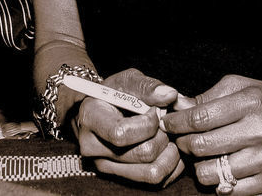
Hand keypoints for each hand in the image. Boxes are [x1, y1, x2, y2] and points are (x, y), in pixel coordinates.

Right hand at [71, 68, 182, 187]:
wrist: (99, 111)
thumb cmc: (113, 93)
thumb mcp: (126, 80)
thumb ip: (147, 86)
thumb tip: (170, 95)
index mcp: (90, 119)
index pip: (121, 133)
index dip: (147, 123)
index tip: (155, 111)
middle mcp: (93, 148)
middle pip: (143, 153)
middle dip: (162, 135)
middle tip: (163, 123)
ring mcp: (106, 166)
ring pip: (152, 172)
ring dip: (169, 152)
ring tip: (166, 135)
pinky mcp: (121, 178)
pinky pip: (157, 180)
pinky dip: (171, 165)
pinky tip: (167, 147)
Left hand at [163, 75, 261, 195]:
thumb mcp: (240, 86)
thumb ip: (208, 97)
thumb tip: (177, 107)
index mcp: (250, 103)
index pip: (200, 118)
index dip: (177, 122)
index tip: (167, 123)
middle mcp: (259, 131)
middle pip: (203, 146)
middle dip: (184, 143)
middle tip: (182, 139)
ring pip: (212, 172)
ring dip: (198, 166)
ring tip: (201, 155)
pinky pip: (231, 190)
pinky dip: (218, 182)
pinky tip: (218, 168)